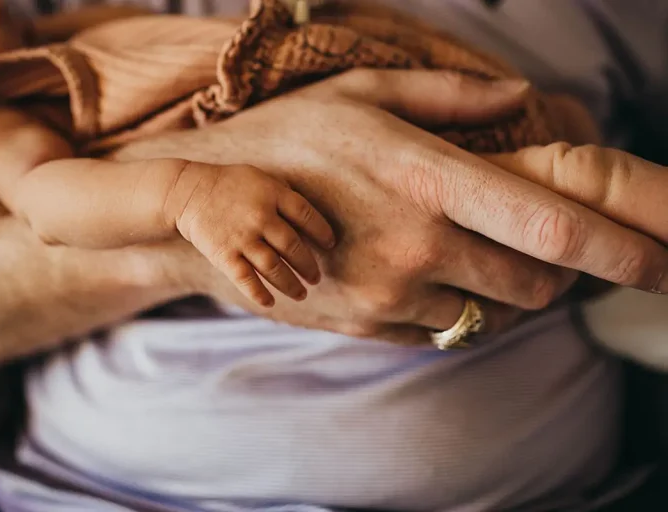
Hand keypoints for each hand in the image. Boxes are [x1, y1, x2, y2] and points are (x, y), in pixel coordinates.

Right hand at [114, 69, 667, 342]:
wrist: (211, 213)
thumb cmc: (288, 140)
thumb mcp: (361, 94)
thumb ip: (449, 96)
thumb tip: (521, 94)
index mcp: (427, 175)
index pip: (550, 221)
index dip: (623, 247)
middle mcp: (416, 242)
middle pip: (539, 283)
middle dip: (560, 273)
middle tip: (543, 247)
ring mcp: (390, 292)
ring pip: (493, 314)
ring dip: (506, 293)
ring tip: (471, 255)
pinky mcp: (368, 325)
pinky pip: (443, 331)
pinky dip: (455, 310)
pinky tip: (421, 275)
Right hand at [168, 162, 334, 305]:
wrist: (188, 192)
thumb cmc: (229, 184)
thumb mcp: (260, 178)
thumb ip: (284, 194)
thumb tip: (309, 220)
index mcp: (272, 194)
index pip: (306, 215)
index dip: (322, 232)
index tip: (329, 245)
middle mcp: (260, 217)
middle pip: (293, 247)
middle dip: (309, 266)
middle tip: (316, 278)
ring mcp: (242, 238)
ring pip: (274, 268)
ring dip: (291, 285)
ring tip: (301, 294)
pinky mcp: (224, 255)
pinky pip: (245, 279)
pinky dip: (258, 293)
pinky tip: (270, 302)